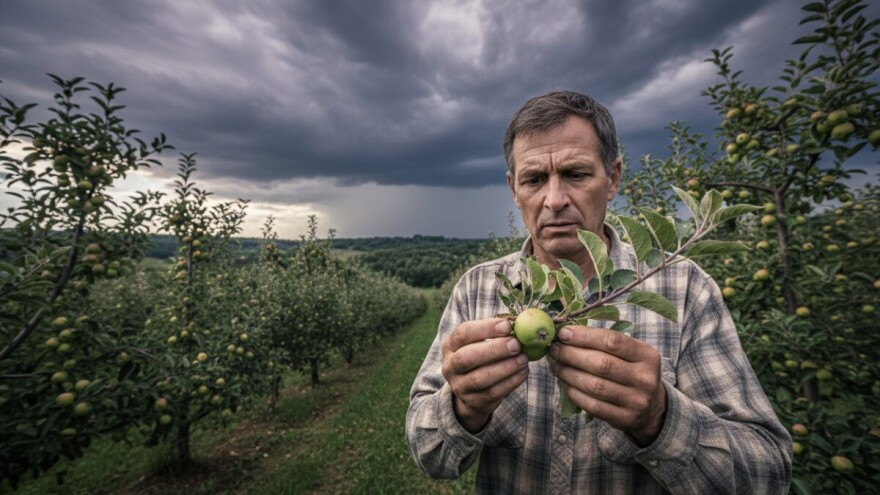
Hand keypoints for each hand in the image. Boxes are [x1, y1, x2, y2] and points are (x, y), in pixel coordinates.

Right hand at [441, 318, 529, 432]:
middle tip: (516, 345)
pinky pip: (493, 393)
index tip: (507, 325)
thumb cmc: (480, 358)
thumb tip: (519, 324)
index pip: (463, 333)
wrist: (471, 392)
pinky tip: (524, 372)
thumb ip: (495, 334)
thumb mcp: (480, 343)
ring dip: (505, 367)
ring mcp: (460, 386)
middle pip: (466, 357)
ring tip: (523, 359)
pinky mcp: (473, 402)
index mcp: (450, 346)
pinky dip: (511, 382)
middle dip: (493, 350)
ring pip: (480, 378)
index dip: (485, 328)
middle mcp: (450, 366)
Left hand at [549, 326, 666, 445]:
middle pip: (601, 364)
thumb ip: (603, 343)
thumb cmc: (631, 372)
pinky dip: (575, 394)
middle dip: (571, 355)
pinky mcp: (624, 419)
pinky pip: (593, 406)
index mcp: (647, 355)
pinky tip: (566, 384)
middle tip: (554, 350)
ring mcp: (636, 401)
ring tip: (556, 366)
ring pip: (594, 386)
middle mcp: (645, 378)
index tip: (563, 334)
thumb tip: (565, 334)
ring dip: (569, 374)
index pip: (612, 341)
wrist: (651, 407)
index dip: (584, 336)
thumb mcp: (629, 354)